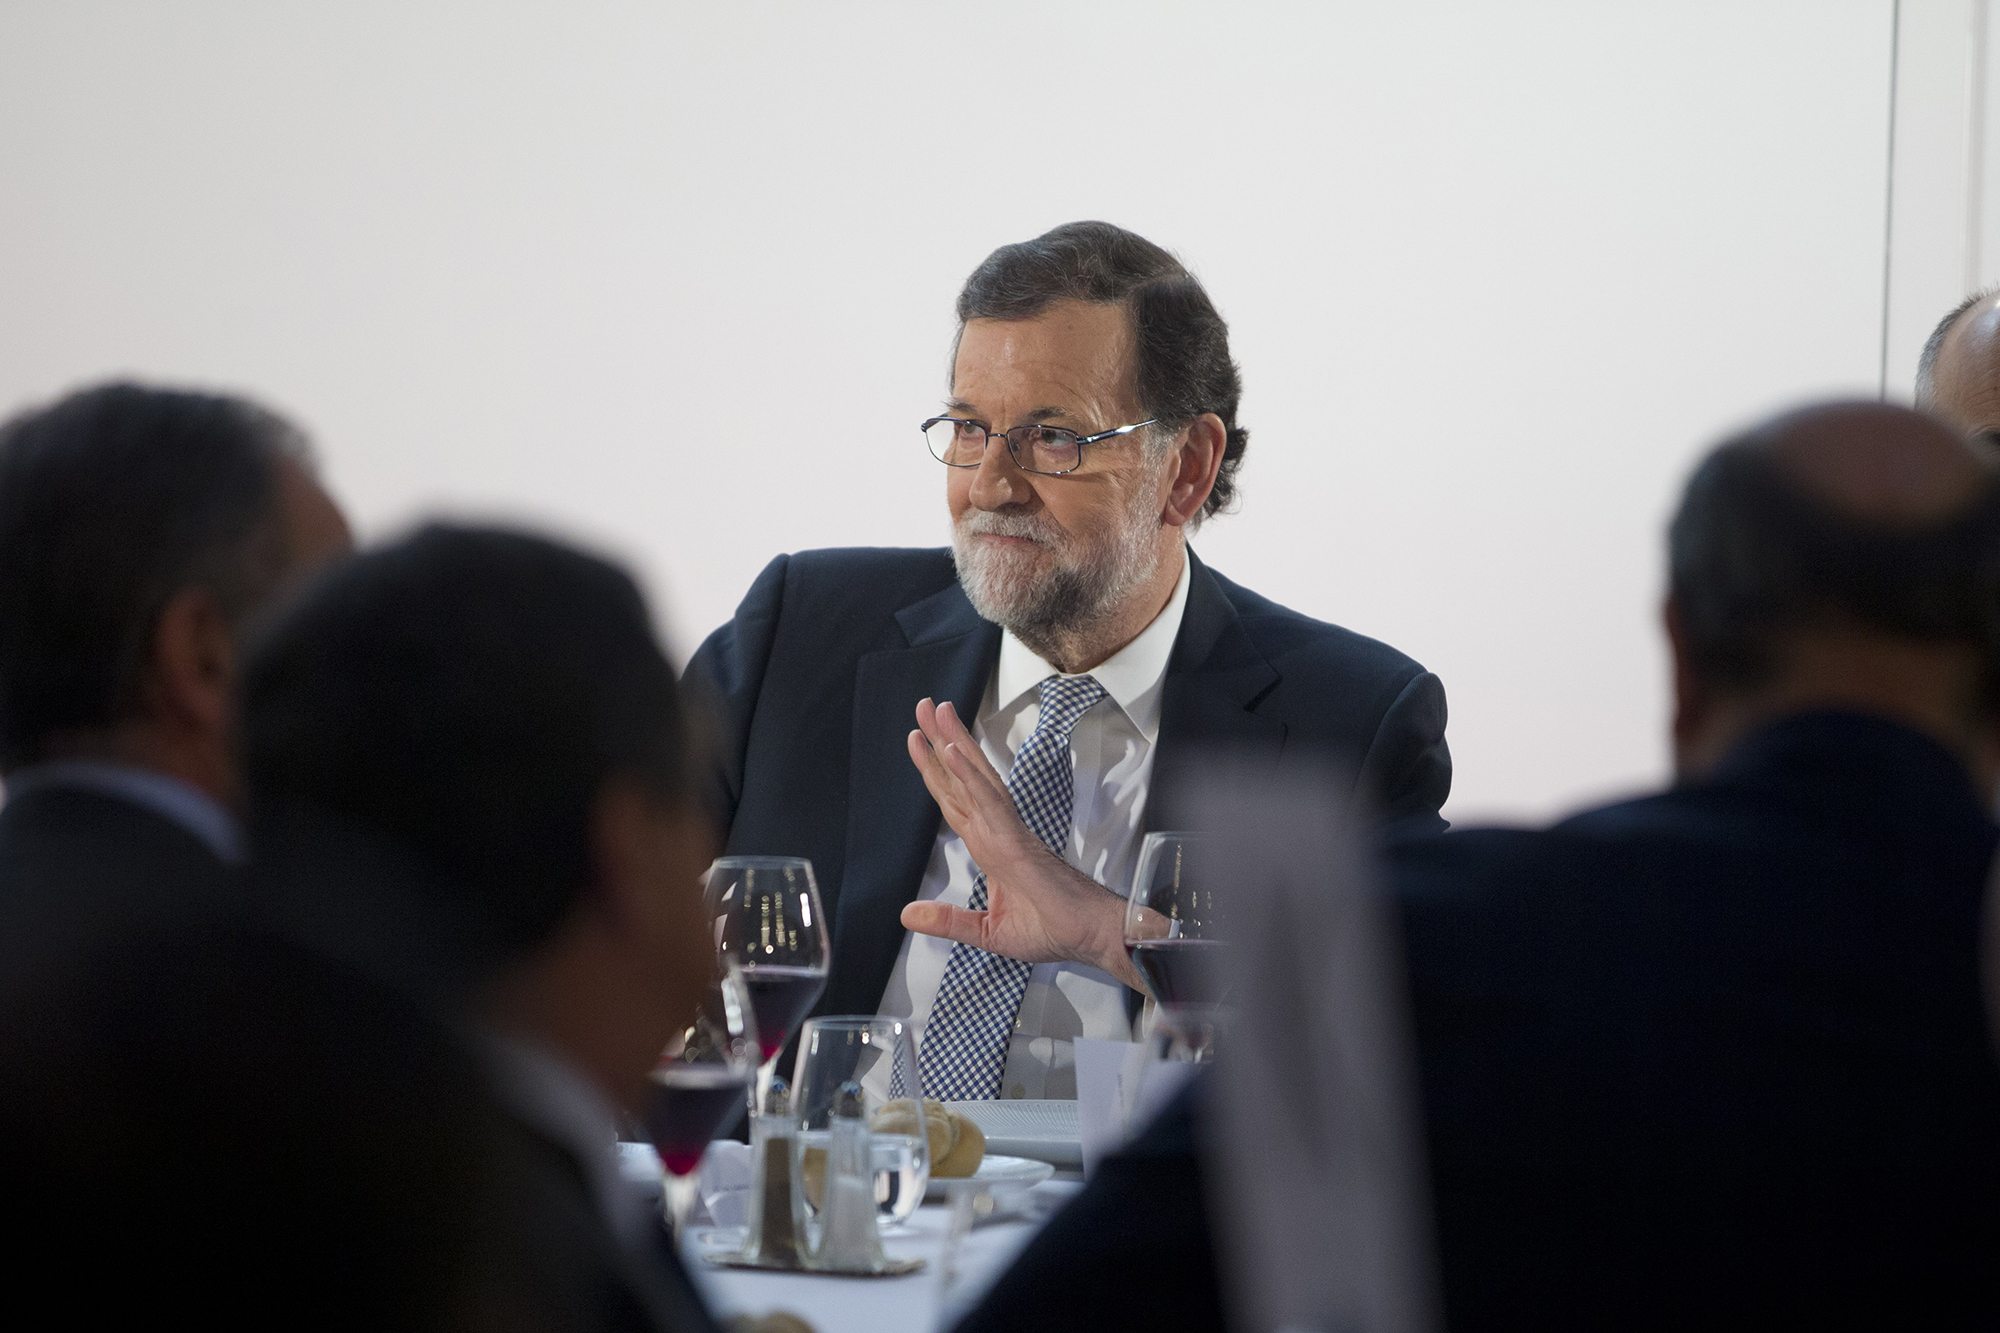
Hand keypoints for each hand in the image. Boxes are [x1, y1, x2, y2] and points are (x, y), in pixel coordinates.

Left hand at [900, 698, 1142, 990]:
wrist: (1091, 937)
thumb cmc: (1053, 930)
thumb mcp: (987, 932)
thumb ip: (948, 921)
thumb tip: (907, 914)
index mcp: (989, 848)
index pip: (954, 801)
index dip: (935, 770)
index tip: (918, 739)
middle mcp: (995, 832)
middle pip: (960, 779)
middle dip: (940, 741)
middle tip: (924, 705)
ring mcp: (1006, 832)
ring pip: (974, 779)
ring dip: (953, 743)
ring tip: (936, 712)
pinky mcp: (1016, 841)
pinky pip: (988, 803)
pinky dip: (969, 777)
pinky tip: (952, 752)